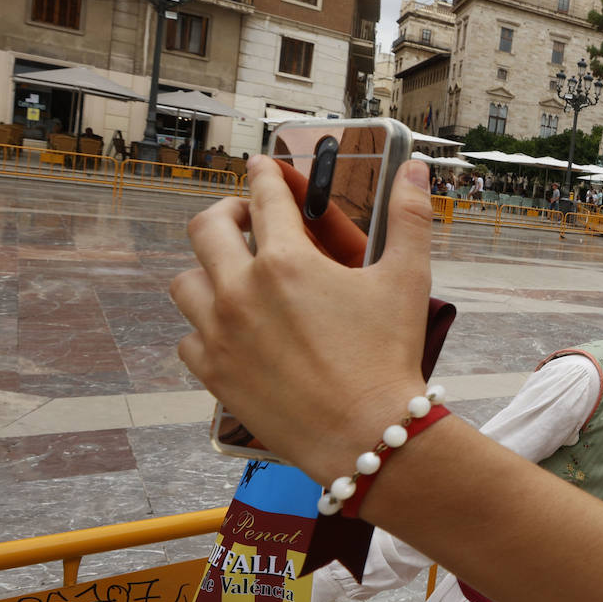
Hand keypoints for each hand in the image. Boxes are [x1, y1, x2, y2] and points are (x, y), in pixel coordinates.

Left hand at [171, 156, 433, 481]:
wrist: (367, 435)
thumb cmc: (389, 357)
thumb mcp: (407, 279)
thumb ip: (410, 217)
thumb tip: (416, 170)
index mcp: (286, 261)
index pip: (264, 197)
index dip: (264, 175)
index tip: (261, 166)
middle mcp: (242, 291)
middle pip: (206, 229)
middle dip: (226, 213)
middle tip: (245, 219)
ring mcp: (220, 334)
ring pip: (186, 283)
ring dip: (207, 270)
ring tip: (232, 276)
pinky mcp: (214, 374)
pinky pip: (188, 337)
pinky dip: (205, 327)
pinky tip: (231, 330)